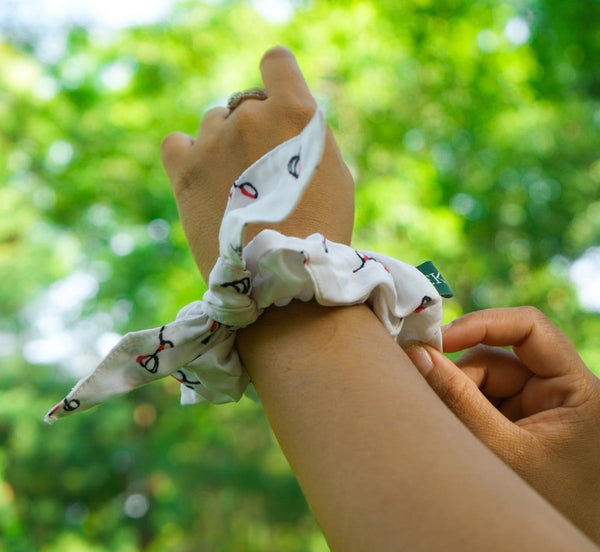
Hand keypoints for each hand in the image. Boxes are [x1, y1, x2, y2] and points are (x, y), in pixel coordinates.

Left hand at [160, 46, 353, 279]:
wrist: (282, 279)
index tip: (277, 103)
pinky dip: (188, 154)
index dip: (278, 80)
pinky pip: (175, 143)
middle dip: (256, 129)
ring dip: (225, 145)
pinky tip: (202, 176)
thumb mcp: (335, 174)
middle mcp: (249, 116)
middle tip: (265, 173)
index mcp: (294, 111)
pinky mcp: (184, 170)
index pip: (276, 62)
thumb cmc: (320, 231)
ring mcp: (212, 141)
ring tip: (237, 190)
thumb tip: (280, 125)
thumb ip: (306, 136)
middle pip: (246, 104)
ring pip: (214, 124)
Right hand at [405, 306, 599, 543]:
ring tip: (449, 431)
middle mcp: (557, 387)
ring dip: (458, 398)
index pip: (530, 328)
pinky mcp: (517, 417)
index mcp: (576, 388)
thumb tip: (417, 353)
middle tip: (428, 398)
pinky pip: (480, 398)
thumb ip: (459, 400)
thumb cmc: (547, 506)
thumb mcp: (503, 451)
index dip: (482, 324)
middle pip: (496, 357)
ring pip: (481, 378)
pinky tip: (456, 432)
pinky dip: (462, 410)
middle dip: (460, 378)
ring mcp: (536, 403)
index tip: (438, 340)